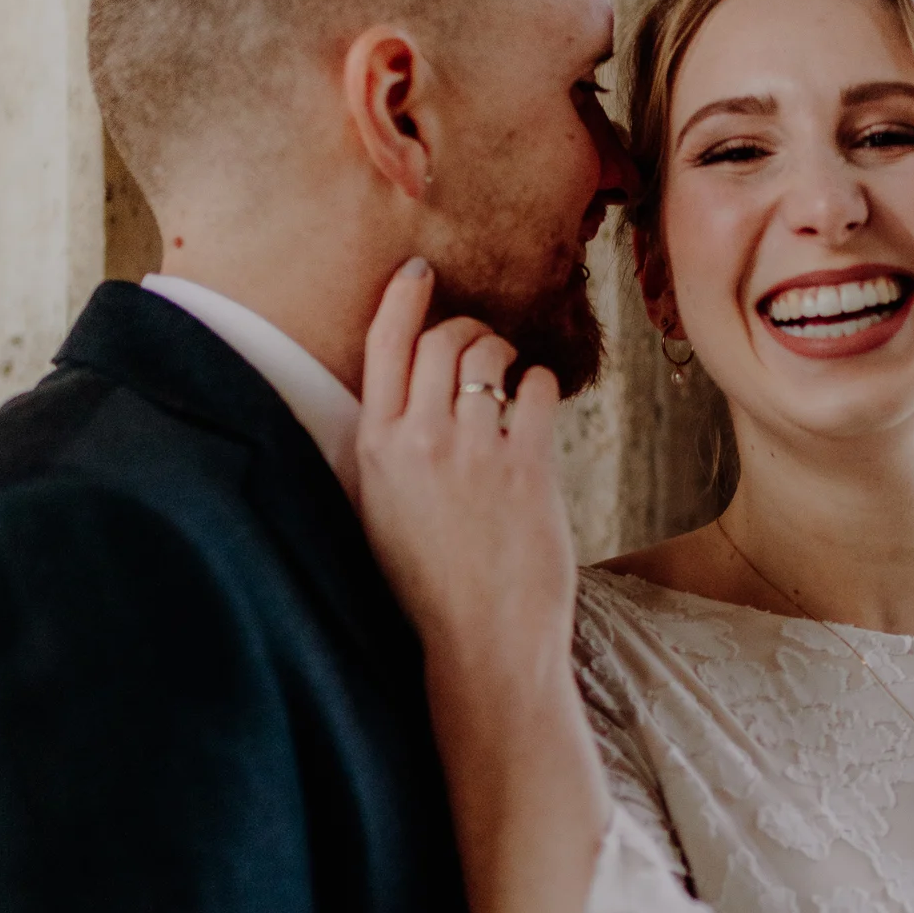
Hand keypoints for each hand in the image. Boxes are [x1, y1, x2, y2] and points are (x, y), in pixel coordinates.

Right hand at [356, 258, 574, 702]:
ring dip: (504, 354)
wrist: (482, 640)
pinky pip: (537, 389)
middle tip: (481, 346)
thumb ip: (388, 451)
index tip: (420, 272)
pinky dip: (540, 384)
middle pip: (442, 340)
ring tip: (509, 376)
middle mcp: (418, 440)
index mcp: (372, 449)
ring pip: (489, 356)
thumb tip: (407, 399)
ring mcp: (473, 451)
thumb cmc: (432, 585)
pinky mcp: (526, 466)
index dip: (403, 299)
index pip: (383, 346)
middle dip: (467, 330)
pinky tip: (538, 401)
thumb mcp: (382, 511)